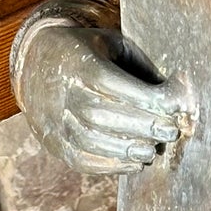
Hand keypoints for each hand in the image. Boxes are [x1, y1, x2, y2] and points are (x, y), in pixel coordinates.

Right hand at [15, 23, 188, 176]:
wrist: (35, 65)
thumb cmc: (86, 53)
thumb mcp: (111, 44)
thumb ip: (139, 65)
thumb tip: (173, 94)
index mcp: (80, 65)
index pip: (115, 85)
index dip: (147, 98)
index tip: (174, 105)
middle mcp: (65, 95)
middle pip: (103, 115)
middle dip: (142, 126)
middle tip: (170, 132)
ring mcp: (57, 121)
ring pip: (91, 141)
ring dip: (127, 150)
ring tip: (152, 151)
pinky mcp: (55, 144)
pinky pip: (82, 161)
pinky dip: (110, 166)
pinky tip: (133, 164)